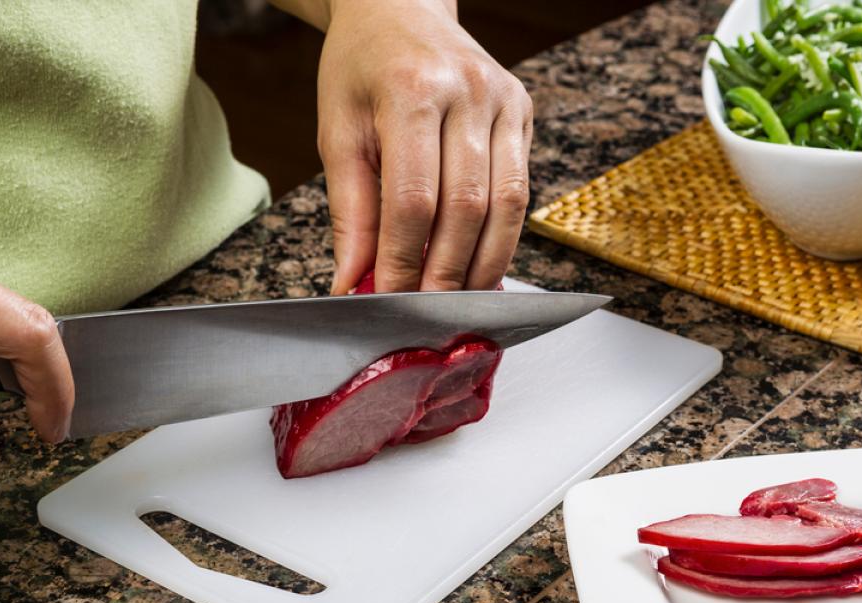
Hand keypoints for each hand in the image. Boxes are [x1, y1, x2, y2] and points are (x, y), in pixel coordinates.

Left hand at [315, 0, 532, 293]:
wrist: (402, 9)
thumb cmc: (362, 68)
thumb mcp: (338, 132)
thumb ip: (351, 210)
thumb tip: (353, 282)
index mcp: (412, 90)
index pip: (413, 198)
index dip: (403, 259)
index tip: (387, 300)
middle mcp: (468, 92)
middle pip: (467, 208)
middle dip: (445, 273)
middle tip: (422, 313)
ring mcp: (505, 101)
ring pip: (506, 206)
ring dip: (482, 265)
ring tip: (455, 301)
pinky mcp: (523, 112)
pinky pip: (520, 190)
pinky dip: (500, 238)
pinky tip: (477, 266)